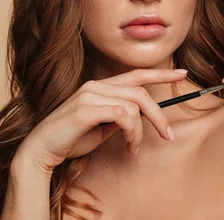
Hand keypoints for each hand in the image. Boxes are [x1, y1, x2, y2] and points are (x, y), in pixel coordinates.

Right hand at [13, 68, 185, 175]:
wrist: (41, 150)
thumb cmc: (71, 139)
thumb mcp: (102, 127)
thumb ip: (119, 117)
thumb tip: (139, 117)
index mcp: (99, 87)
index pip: (135, 75)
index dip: (160, 73)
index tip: (182, 74)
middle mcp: (95, 86)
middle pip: (141, 91)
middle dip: (159, 115)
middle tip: (169, 135)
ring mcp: (90, 95)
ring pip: (134, 106)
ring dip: (141, 132)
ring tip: (134, 149)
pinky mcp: (86, 109)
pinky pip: (123, 116)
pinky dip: (132, 133)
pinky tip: (128, 146)